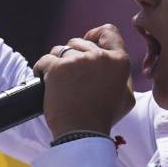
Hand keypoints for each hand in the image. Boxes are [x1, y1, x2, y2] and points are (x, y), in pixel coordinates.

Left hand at [32, 23, 134, 139]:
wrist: (81, 134)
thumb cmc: (102, 118)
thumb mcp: (126, 98)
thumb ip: (123, 77)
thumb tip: (114, 64)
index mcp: (119, 62)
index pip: (109, 32)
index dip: (96, 34)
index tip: (87, 39)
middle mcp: (99, 56)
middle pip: (79, 42)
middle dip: (71, 55)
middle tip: (69, 76)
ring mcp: (77, 60)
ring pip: (60, 50)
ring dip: (56, 62)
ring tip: (57, 81)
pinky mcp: (57, 67)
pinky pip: (44, 61)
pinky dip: (41, 70)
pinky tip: (43, 80)